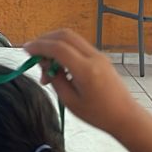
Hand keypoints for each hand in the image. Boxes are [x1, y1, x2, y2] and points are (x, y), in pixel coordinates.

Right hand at [23, 29, 142, 134]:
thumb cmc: (99, 114)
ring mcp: (98, 55)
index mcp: (86, 70)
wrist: (125, 116)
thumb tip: (44, 65)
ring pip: (71, 38)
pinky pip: (78, 46)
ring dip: (54, 45)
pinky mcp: (100, 58)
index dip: (39, 46)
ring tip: (46, 67)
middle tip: (33, 53)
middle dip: (45, 39)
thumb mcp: (70, 101)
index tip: (26, 50)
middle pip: (64, 35)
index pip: (58, 48)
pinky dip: (64, 50)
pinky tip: (58, 67)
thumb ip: (55, 80)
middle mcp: (93, 58)